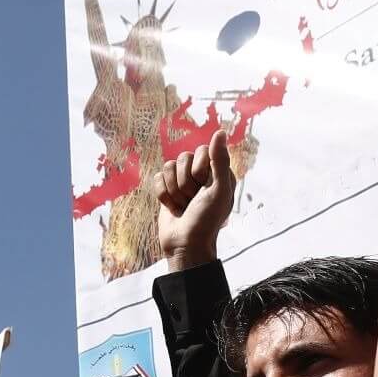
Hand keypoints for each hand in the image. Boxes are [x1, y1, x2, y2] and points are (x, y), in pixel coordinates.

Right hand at [157, 128, 234, 270]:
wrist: (185, 245)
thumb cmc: (206, 220)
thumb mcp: (218, 190)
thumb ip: (220, 160)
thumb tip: (219, 132)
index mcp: (218, 172)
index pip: (202, 151)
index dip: (198, 169)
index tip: (203, 187)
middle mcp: (201, 174)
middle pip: (183, 158)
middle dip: (185, 183)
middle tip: (193, 201)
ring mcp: (183, 182)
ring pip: (168, 167)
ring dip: (174, 190)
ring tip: (183, 206)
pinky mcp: (167, 190)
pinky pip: (157, 177)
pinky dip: (163, 195)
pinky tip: (172, 208)